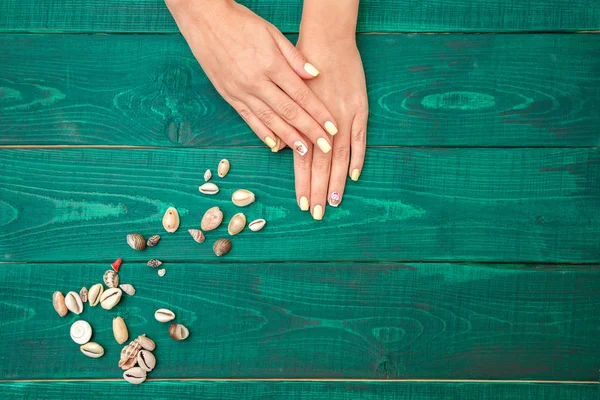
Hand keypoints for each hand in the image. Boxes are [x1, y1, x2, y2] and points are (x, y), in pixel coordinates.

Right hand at [165, 0, 337, 154]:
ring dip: (289, 138)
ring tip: (305, 151)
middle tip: (326, 146)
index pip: (301, 94)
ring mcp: (241, 91)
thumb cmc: (241, 23)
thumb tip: (315, 75)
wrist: (205, 20)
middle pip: (289, 112)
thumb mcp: (272, 33)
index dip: (319, 113)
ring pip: (270, 120)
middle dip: (309, 131)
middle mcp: (256, 82)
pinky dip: (263, 133)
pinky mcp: (229, 96)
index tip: (333, 127)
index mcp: (270, 64)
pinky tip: (275, 145)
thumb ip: (294, 57)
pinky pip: (249, 119)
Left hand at [294, 37, 367, 219]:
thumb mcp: (287, 93)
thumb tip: (280, 149)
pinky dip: (357, 158)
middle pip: (321, 165)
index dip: (303, 183)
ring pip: (340, 157)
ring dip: (337, 182)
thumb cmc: (302, 70)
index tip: (303, 204)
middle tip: (318, 214)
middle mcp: (324, 124)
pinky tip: (354, 176)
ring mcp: (345, 119)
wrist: (327, 42)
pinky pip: (360, 139)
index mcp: (304, 122)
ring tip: (334, 203)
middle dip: (318, 191)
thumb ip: (286, 124)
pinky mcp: (360, 110)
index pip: (303, 161)